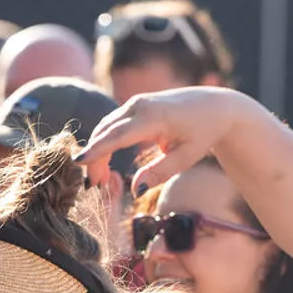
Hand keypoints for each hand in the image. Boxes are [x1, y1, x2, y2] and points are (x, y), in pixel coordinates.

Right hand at [76, 87, 252, 196]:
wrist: (214, 107)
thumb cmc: (203, 133)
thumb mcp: (186, 157)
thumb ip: (160, 173)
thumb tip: (135, 190)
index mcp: (153, 116)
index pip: (117, 135)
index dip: (97, 150)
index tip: (79, 163)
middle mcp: (139, 105)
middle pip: (105, 132)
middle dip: (95, 158)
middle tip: (95, 185)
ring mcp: (135, 102)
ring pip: (105, 127)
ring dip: (98, 151)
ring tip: (100, 178)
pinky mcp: (134, 105)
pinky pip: (112, 124)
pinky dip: (104, 142)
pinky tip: (104, 162)